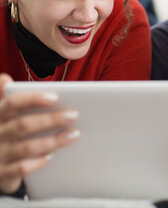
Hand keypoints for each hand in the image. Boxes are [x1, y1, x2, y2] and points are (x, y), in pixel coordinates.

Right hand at [0, 74, 79, 193]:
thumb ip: (7, 99)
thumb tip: (4, 79)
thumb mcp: (2, 115)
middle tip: (74, 115)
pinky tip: (53, 156)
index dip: (32, 99)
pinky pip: (22, 169)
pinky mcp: (2, 173)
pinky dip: (38, 162)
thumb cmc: (3, 133)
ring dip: (52, 141)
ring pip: (27, 148)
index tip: (55, 97)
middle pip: (24, 125)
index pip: (12, 103)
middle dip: (51, 120)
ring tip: (74, 134)